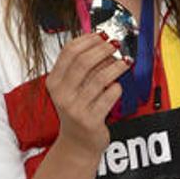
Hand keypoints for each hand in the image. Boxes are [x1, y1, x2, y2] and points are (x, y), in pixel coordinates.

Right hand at [46, 33, 129, 157]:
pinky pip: (110, 95)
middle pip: (84, 62)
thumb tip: (103, 39)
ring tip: (125, 62)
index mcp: (54, 81)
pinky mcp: (90, 120)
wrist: (78, 143)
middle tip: (117, 45)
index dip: (89, 39)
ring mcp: (75, 108)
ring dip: (116, 66)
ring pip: (100, 77)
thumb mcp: (73, 87)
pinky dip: (117, 87)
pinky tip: (118, 87)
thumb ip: (83, 66)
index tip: (103, 34)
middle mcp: (61, 94)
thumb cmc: (79, 109)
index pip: (69, 52)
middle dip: (104, 49)